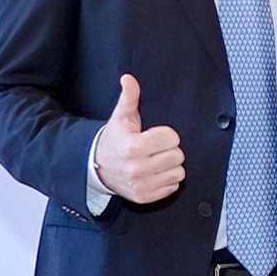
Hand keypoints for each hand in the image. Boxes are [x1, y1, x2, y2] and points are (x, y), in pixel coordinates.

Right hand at [92, 73, 185, 204]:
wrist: (97, 166)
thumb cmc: (115, 139)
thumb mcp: (121, 117)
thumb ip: (129, 96)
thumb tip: (128, 78)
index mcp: (133, 147)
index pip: (172, 138)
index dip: (166, 134)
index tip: (154, 135)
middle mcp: (137, 168)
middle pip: (178, 156)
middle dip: (169, 150)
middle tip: (155, 149)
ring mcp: (141, 185)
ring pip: (179, 173)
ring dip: (171, 166)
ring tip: (156, 161)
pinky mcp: (144, 197)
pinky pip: (173, 187)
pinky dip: (167, 180)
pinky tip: (154, 173)